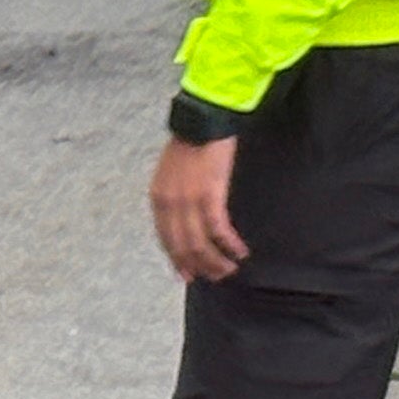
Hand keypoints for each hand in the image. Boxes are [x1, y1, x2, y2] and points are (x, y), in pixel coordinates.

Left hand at [149, 135, 247, 283]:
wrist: (203, 121)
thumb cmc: (191, 145)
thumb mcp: (171, 174)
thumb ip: (174, 198)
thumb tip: (184, 221)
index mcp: (158, 199)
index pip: (166, 240)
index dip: (178, 261)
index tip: (189, 276)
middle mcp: (169, 204)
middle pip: (183, 248)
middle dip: (200, 267)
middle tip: (217, 276)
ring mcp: (188, 202)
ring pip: (200, 245)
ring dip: (217, 262)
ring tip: (230, 268)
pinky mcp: (209, 196)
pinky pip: (219, 231)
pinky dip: (230, 245)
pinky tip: (241, 252)